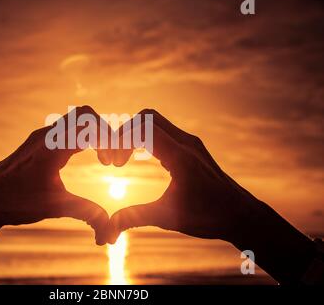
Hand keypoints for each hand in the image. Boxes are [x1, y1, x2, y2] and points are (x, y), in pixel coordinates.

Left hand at [0, 105, 112, 243]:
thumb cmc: (15, 202)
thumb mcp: (54, 207)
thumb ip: (86, 213)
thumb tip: (110, 230)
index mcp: (52, 147)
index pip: (89, 124)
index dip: (109, 139)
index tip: (112, 164)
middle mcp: (46, 136)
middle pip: (85, 114)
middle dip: (104, 133)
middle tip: (110, 159)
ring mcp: (40, 136)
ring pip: (75, 119)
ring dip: (93, 134)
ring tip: (102, 160)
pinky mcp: (37, 142)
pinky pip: (66, 128)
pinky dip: (82, 137)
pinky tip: (85, 156)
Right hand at [108, 109, 265, 242]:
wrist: (241, 215)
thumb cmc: (209, 217)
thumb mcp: (168, 218)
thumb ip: (135, 217)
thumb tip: (107, 230)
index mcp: (180, 156)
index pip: (143, 129)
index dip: (121, 139)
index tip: (113, 163)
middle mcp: (186, 143)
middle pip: (147, 117)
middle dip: (125, 133)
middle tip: (116, 160)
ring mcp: (191, 142)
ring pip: (156, 121)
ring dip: (136, 134)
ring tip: (124, 160)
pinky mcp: (192, 147)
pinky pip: (164, 131)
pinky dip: (147, 138)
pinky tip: (141, 159)